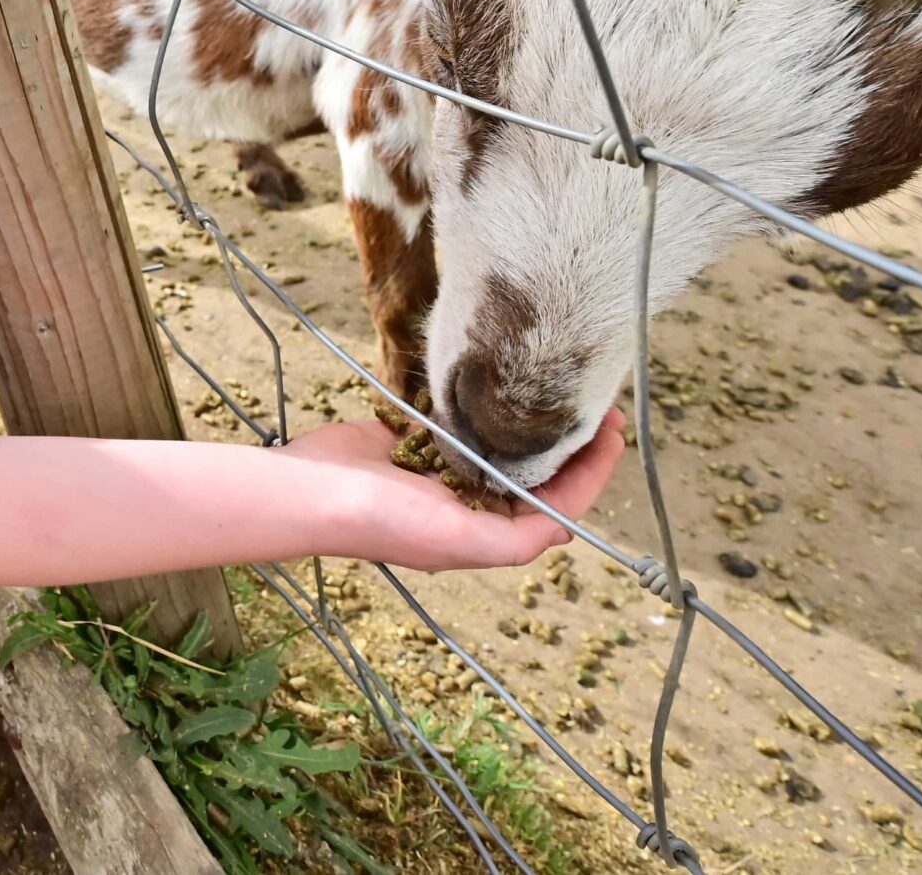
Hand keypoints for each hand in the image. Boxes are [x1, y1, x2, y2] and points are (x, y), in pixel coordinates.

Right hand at [280, 408, 627, 571]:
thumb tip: (567, 529)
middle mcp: (470, 504)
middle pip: (537, 473)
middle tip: (596, 400)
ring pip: (504, 445)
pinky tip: (504, 382)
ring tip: (560, 387)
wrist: (309, 490)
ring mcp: (443, 470)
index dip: (591, 470)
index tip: (612, 429)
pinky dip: (485, 407)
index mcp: (486, 531)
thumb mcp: (458, 540)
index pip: (558, 503)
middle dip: (570, 441)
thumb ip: (516, 539)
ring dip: (533, 421)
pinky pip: (461, 421)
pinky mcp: (415, 440)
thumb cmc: (382, 520)